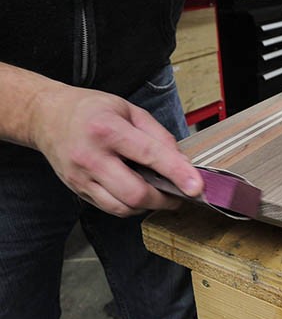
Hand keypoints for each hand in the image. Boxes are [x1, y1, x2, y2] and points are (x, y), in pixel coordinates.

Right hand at [31, 85, 202, 216]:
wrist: (47, 116)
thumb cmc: (91, 110)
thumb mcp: (129, 110)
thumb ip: (158, 136)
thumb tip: (182, 162)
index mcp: (107, 129)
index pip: (149, 155)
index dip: (177, 173)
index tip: (196, 186)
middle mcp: (92, 156)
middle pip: (135, 192)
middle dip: (165, 198)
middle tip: (180, 193)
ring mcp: (81, 177)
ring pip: (123, 207)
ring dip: (149, 205)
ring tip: (159, 192)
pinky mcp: (78, 190)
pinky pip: (111, 208)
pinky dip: (131, 206)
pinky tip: (138, 193)